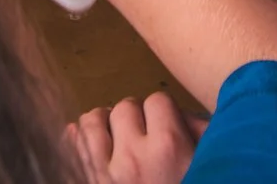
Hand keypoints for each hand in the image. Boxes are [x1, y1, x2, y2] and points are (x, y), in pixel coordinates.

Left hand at [66, 93, 204, 183]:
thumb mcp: (205, 164)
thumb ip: (200, 134)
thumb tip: (185, 114)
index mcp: (167, 147)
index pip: (157, 100)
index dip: (163, 111)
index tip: (165, 124)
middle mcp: (132, 157)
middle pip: (123, 107)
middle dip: (134, 116)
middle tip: (142, 133)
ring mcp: (103, 175)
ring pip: (89, 123)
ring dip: (102, 124)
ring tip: (114, 135)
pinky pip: (71, 150)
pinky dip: (78, 142)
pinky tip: (91, 146)